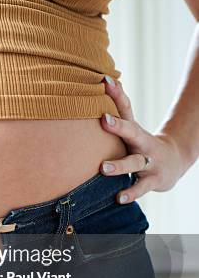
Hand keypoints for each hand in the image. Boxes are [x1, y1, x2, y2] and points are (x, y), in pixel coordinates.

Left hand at [99, 76, 186, 203]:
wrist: (174, 162)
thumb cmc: (141, 144)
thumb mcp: (130, 129)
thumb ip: (118, 109)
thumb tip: (104, 79)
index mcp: (134, 130)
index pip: (126, 108)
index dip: (116, 95)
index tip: (105, 82)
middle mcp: (142, 144)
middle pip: (132, 132)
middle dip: (118, 126)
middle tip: (103, 120)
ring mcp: (149, 162)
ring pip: (134, 163)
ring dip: (119, 166)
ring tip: (103, 168)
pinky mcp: (153, 181)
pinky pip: (140, 188)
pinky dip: (130, 193)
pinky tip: (119, 198)